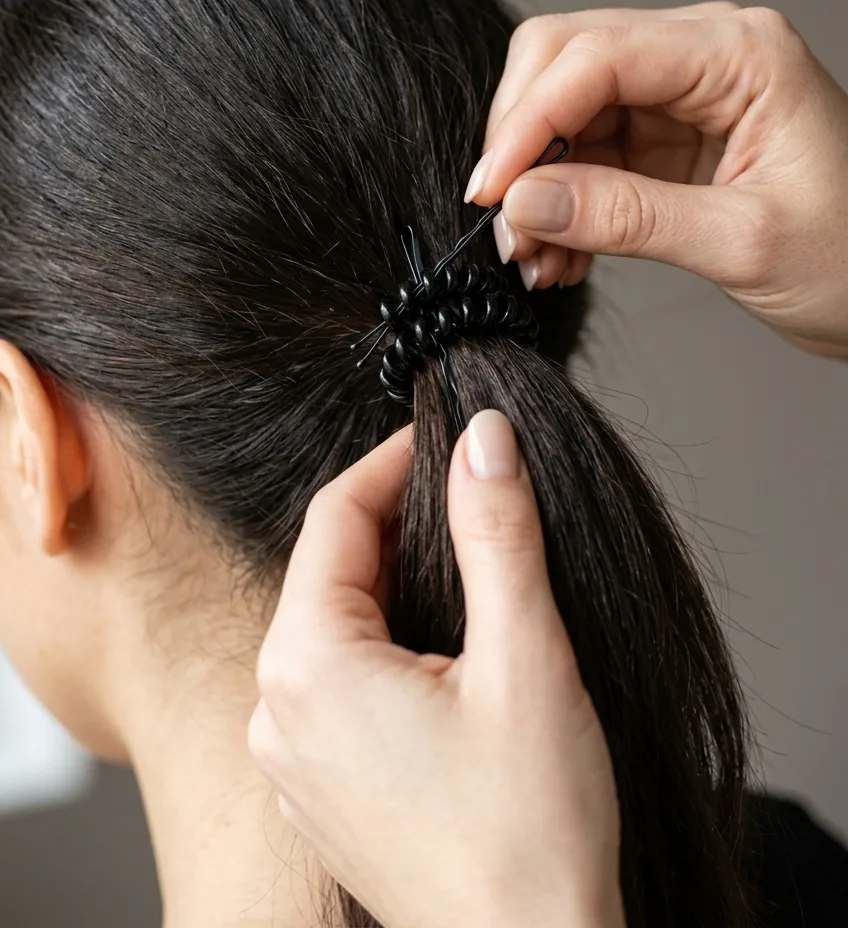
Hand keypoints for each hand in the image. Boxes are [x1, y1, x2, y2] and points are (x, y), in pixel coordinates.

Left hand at [249, 411, 624, 927]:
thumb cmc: (528, 831)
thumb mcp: (524, 656)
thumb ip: (497, 531)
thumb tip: (483, 439)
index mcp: (308, 663)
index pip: (334, 515)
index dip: (394, 462)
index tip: (452, 439)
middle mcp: (277, 709)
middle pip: (330, 568)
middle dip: (400, 521)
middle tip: (475, 495)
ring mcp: (292, 757)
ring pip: (334, 624)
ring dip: (396, 582)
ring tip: (472, 563)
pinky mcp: (321, 790)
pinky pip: (338, 682)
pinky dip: (386, 643)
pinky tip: (447, 650)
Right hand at [465, 2, 847, 358]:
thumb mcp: (744, 243)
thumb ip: (628, 217)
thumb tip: (523, 205)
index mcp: (740, 53)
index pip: (597, 55)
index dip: (529, 120)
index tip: (491, 192)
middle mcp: (705, 56)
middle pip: (565, 60)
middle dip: (522, 142)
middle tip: (505, 225)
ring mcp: (683, 95)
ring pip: (566, 110)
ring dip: (536, 183)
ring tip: (536, 260)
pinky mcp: (668, 139)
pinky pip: (587, 153)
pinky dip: (560, 202)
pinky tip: (561, 255)